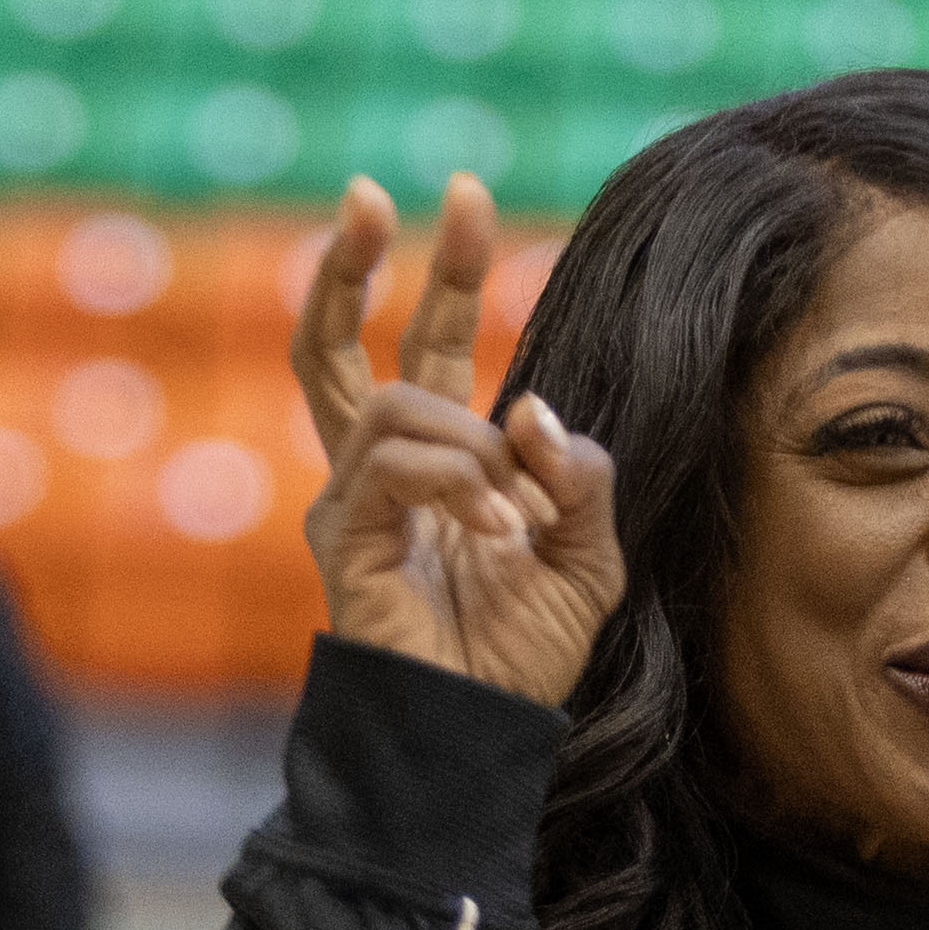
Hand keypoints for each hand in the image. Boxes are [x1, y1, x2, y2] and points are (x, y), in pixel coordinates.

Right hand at [289, 172, 624, 710]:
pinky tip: (499, 537)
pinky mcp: (347, 538)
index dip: (447, 269)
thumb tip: (529, 403)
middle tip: (368, 190)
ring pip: (393, 399)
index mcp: (441, 462)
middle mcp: (383, 471)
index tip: (465, 194)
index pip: (430, 342)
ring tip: (516, 520)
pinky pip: (398, 465)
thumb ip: (577, 472)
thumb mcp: (588, 554)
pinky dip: (462, 485)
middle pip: (340, 344)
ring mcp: (355, 502)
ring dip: (475, 442)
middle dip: (353, 261)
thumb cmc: (524, 657)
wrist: (482, 739)